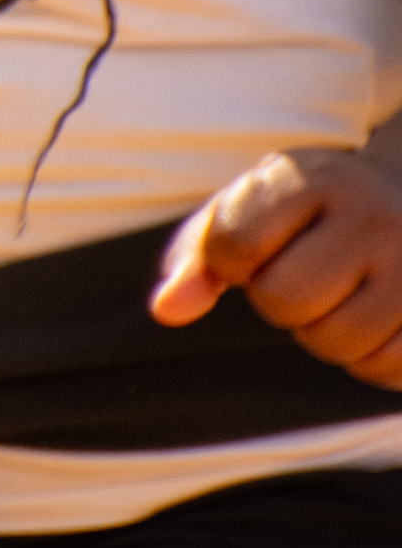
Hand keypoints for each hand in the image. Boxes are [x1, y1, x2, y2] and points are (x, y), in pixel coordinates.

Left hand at [155, 146, 401, 379]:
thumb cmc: (308, 212)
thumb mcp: (251, 210)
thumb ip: (196, 258)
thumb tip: (167, 311)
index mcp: (314, 179)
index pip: (234, 245)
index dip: (229, 261)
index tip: (255, 246)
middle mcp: (375, 217)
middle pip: (284, 300)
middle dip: (276, 301)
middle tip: (301, 275)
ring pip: (335, 342)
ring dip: (321, 333)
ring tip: (339, 296)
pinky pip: (383, 368)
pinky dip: (366, 359)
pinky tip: (374, 321)